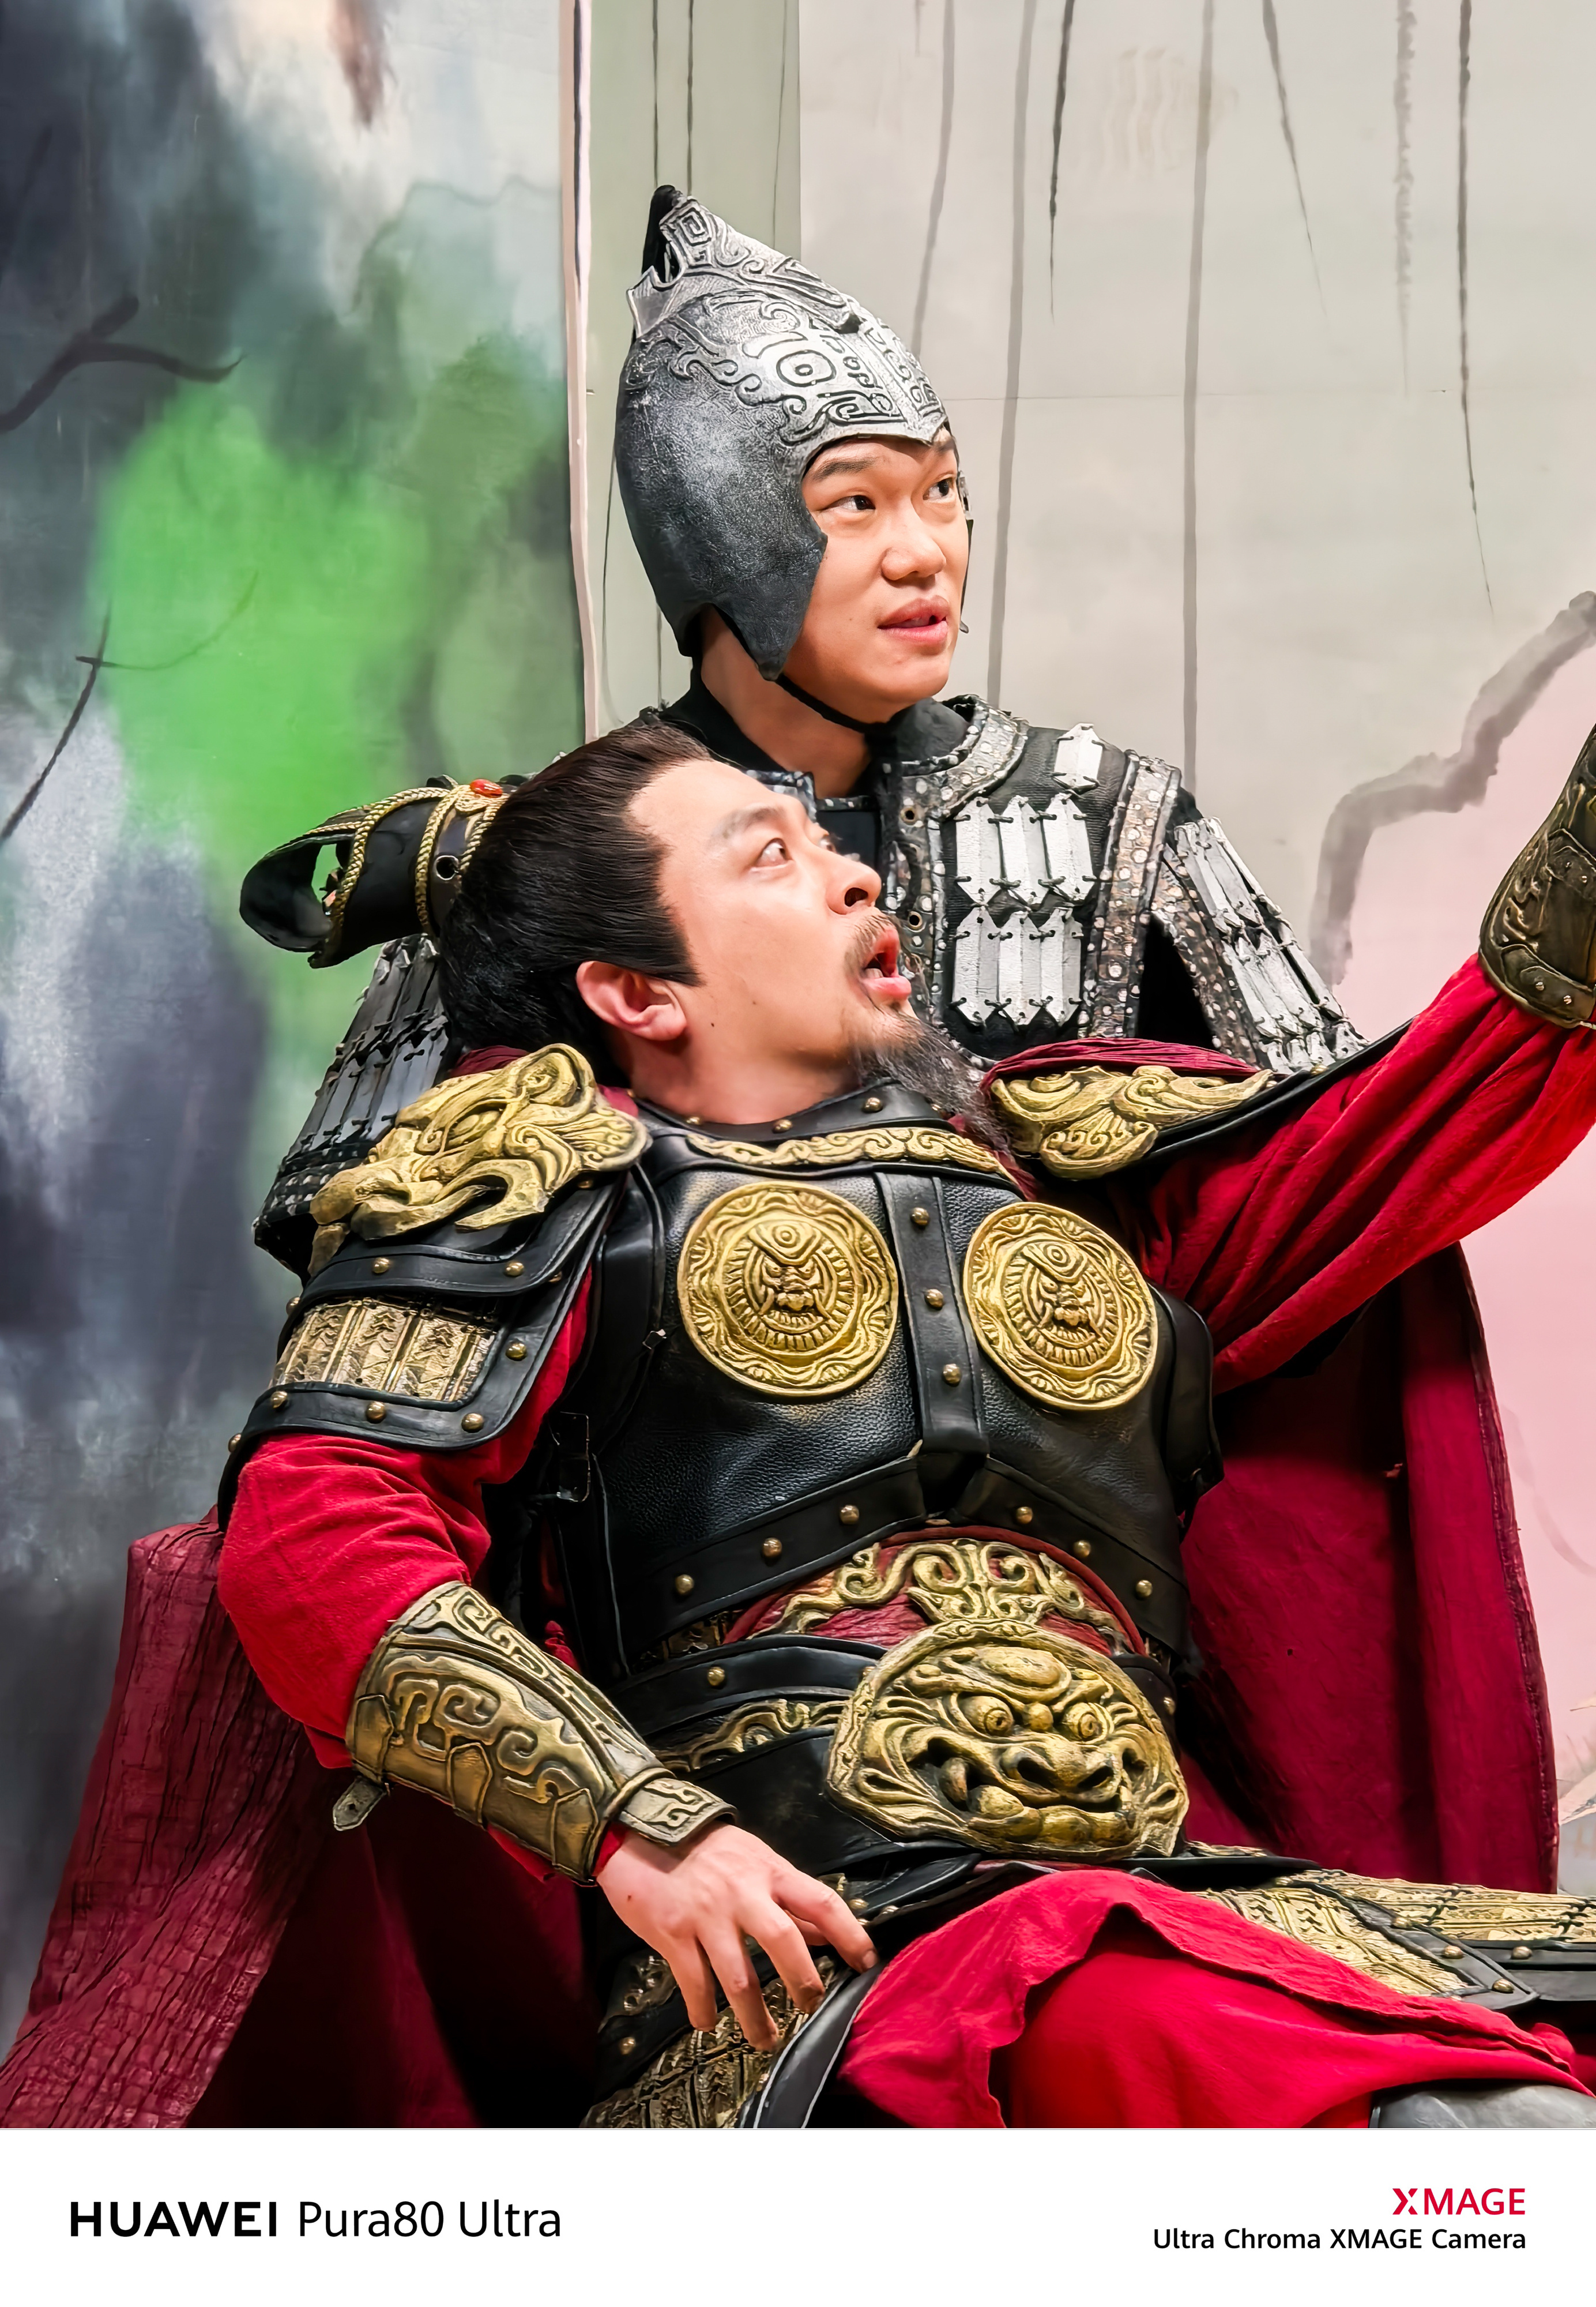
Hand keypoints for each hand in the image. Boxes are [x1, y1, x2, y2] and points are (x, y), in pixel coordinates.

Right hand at [597, 1822, 876, 2049]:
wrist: (637, 1826)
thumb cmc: (703, 1846)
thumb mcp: (754, 1859)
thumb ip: (789, 1897)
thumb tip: (826, 1931)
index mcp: (769, 1872)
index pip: (822, 1901)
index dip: (850, 1934)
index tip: (867, 1963)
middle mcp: (742, 1893)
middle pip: (784, 1942)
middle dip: (803, 1983)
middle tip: (811, 2008)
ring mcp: (706, 1916)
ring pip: (739, 1978)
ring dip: (755, 2018)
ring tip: (765, 2039)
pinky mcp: (673, 1933)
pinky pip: (694, 1983)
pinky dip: (703, 2009)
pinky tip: (707, 2022)